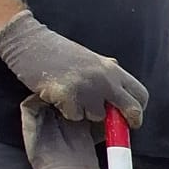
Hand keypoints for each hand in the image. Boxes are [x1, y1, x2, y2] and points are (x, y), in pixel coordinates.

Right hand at [0, 10, 147, 126]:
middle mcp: (104, 78)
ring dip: (86, 113)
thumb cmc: (58, 51)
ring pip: (98, 116)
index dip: (139, 110)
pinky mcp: (68, 96)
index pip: (140, 94)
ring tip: (72, 96)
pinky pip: (75, 116)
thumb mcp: (90, 58)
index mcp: (112, 68)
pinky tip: (59, 95)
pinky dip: (67, 111)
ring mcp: (87, 87)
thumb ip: (107, 75)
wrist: (29, 42)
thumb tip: (123, 92)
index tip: (133, 120)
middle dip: (125, 122)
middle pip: (131, 110)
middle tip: (116, 127)